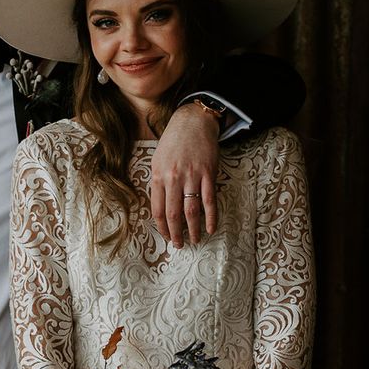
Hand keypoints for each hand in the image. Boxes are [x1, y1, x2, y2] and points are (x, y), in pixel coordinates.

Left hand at [151, 103, 220, 247]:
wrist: (193, 122)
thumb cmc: (173, 142)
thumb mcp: (158, 160)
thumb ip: (158, 183)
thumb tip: (160, 206)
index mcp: (158, 176)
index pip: (157, 210)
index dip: (162, 227)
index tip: (166, 236)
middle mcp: (173, 179)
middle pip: (174, 214)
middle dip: (176, 233)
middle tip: (179, 245)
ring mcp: (192, 177)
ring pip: (191, 211)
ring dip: (193, 230)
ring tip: (195, 240)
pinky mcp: (208, 174)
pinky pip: (209, 201)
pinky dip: (211, 217)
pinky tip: (211, 227)